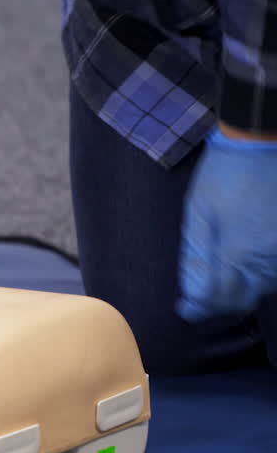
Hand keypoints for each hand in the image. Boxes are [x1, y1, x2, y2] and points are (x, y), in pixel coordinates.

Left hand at [177, 126, 276, 320]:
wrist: (260, 142)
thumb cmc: (223, 174)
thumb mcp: (198, 212)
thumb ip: (196, 256)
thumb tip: (193, 293)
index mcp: (239, 250)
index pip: (220, 296)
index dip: (199, 307)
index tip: (184, 309)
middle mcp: (269, 256)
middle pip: (245, 296)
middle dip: (219, 302)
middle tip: (196, 299)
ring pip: (264, 286)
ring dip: (241, 290)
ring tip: (215, 284)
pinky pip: (276, 270)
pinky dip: (259, 275)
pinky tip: (241, 266)